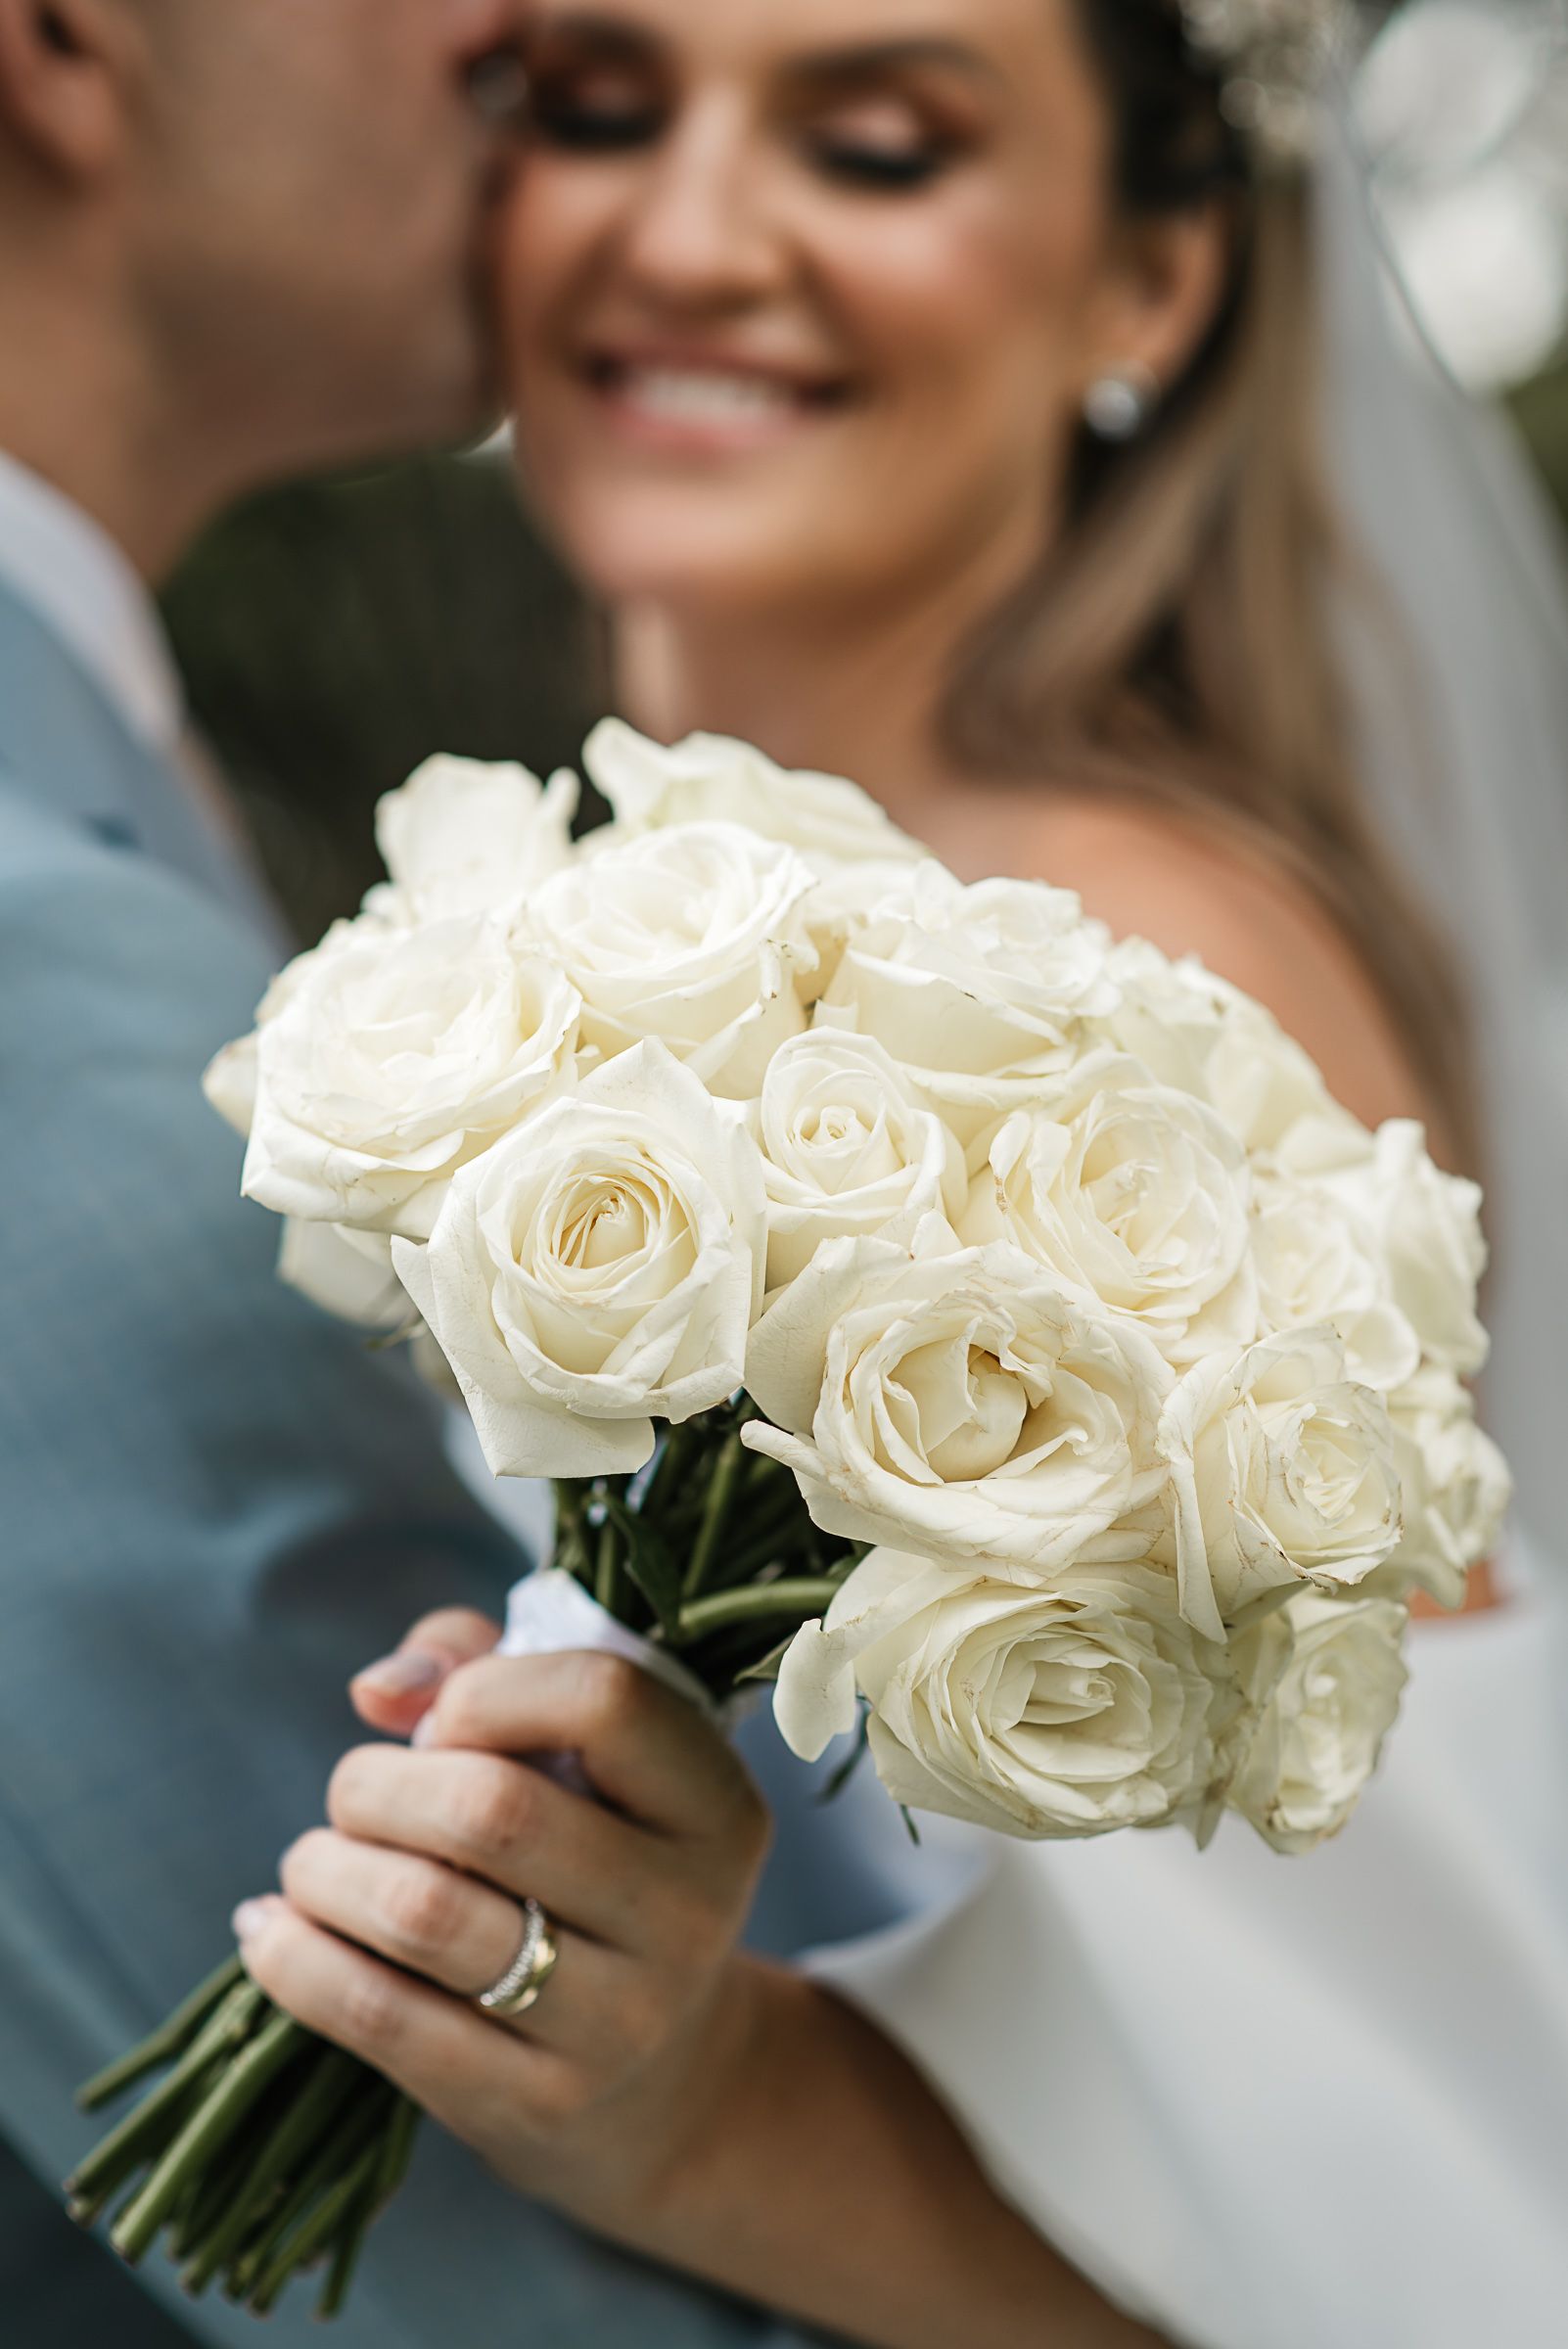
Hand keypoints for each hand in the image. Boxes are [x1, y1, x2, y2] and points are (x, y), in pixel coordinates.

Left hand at [232, 1628, 772, 2230]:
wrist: (661, 2081)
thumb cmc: (593, 1860)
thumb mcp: (580, 1752)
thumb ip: (479, 1664)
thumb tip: (377, 1693)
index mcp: (715, 1802)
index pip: (604, 1700)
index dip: (490, 1690)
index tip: (447, 1720)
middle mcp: (687, 1909)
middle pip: (489, 1809)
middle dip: (377, 1784)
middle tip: (355, 1796)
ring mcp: (618, 2018)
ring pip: (422, 1913)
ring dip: (325, 1869)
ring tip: (312, 1863)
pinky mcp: (536, 2102)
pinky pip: (381, 2016)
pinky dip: (296, 1958)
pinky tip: (269, 1930)